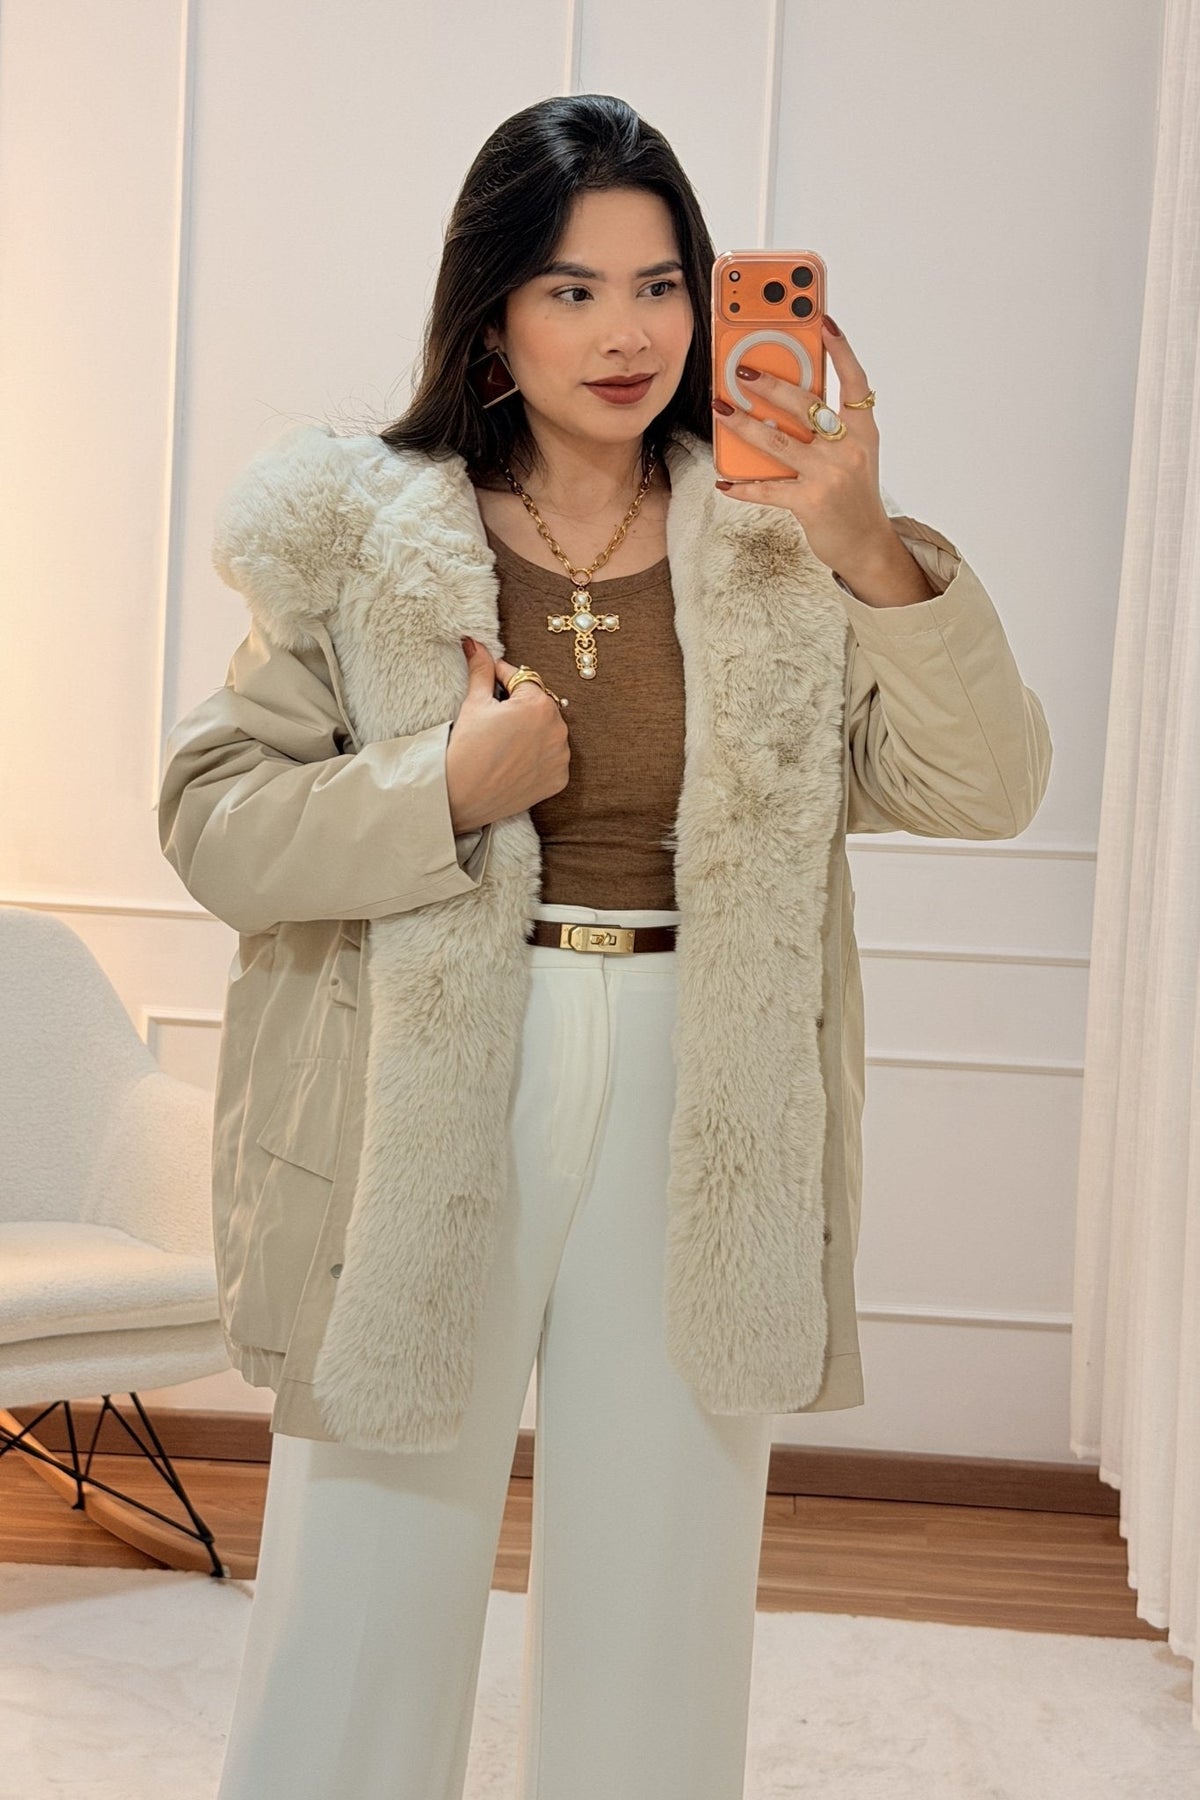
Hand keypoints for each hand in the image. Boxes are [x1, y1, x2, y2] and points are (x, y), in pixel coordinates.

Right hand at [445, 638, 569, 832]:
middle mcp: (558, 729)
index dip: (503, 677)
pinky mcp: (559, 779)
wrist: (461, 797)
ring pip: (548, 732)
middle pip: (539, 705)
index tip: (491, 678)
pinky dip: (539, 757)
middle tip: (495, 716)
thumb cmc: (466, 749)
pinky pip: (552, 758)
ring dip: (532, 731)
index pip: (523, 679)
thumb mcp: (474, 704)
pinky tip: (516, 760)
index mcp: (539, 704)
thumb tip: (474, 643)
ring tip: (506, 740)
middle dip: (520, 706)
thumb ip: (482, 671)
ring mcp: (561, 756)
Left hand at [711, 319, 899, 582]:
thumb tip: (785, 398)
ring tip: (721, 408)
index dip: (841, 349)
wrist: (868, 546)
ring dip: (744, 424)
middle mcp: (849, 449)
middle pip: (806, 405)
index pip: (855, 381)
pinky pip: (768, 489)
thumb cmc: (854, 495)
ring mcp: (829, 475)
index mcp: (863, 430)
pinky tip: (725, 482)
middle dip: (770, 384)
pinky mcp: (811, 503)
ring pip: (778, 442)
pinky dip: (743, 487)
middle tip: (740, 370)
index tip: (824, 320)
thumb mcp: (853, 454)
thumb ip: (829, 427)